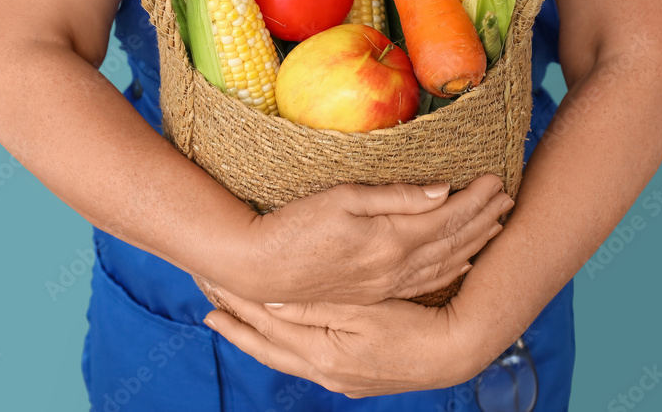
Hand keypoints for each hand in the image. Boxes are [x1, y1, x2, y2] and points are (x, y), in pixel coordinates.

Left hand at [204, 287, 491, 396]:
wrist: (454, 352)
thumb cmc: (413, 323)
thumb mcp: (364, 309)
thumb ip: (317, 306)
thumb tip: (270, 299)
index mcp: (321, 353)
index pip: (265, 324)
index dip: (237, 302)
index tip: (212, 282)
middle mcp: (323, 372)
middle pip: (266, 348)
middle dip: (235, 326)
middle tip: (207, 308)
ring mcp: (338, 379)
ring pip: (283, 357)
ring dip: (255, 339)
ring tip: (230, 323)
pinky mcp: (352, 379)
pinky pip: (302, 362)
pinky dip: (282, 348)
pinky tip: (279, 340)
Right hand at [229, 174, 512, 303]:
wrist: (261, 270)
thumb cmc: (295, 226)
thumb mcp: (343, 198)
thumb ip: (394, 196)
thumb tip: (441, 191)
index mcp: (390, 240)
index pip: (447, 217)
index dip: (475, 199)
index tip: (496, 180)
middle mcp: (396, 267)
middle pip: (454, 241)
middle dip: (484, 219)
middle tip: (509, 198)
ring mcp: (387, 283)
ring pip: (445, 264)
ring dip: (474, 244)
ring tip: (496, 226)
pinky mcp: (376, 292)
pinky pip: (426, 282)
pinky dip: (451, 269)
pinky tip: (462, 261)